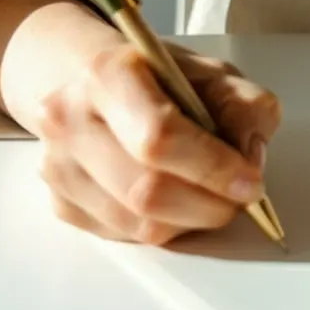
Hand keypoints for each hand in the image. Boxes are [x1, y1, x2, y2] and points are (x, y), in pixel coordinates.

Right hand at [30, 40, 281, 247]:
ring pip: (136, 223)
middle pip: (146, 190)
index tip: (251, 182)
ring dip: (190, 220)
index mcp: (108, 74)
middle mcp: (70, 120)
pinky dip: (164, 227)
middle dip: (208, 203)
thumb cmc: (160, 77)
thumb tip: (250, 157)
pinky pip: (123, 236)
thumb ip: (244, 106)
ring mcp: (58, 166)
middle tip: (241, 197)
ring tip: (213, 197)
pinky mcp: (61, 203)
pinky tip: (178, 200)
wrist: (100, 85)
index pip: (159, 135)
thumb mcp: (213, 72)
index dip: (212, 167)